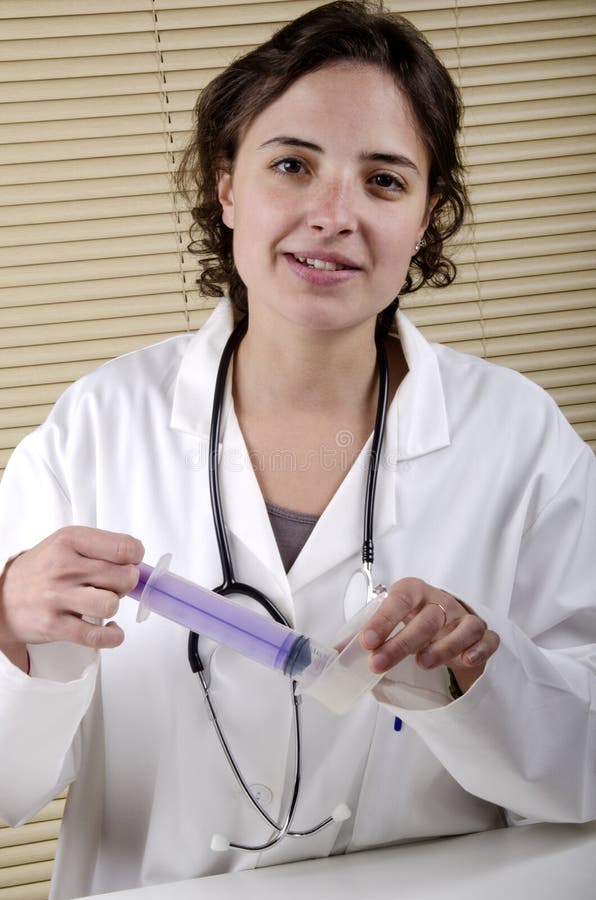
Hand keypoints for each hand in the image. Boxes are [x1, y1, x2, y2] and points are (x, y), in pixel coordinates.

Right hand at [0, 527, 143, 657]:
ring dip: (114, 605)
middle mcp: (63, 567)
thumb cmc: (42, 569)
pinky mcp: (55, 626)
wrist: (2, 597)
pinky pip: (97, 636)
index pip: (124, 547)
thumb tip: (138, 561)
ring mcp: (58, 597)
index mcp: (70, 540)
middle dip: (128, 582)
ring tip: (103, 602)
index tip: (130, 562)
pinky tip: (110, 629)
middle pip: (123, 576)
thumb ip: (102, 547)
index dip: (136, 557)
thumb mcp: (67, 543)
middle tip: (115, 583)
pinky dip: (112, 636)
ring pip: (111, 604)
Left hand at [360, 577, 499, 693]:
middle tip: (379, 664)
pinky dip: (479, 649)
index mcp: (413, 592)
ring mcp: (464, 617)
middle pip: (427, 617)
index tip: (367, 641)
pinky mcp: (483, 635)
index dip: (383, 619)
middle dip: (402, 642)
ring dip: (442, 646)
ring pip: (461, 626)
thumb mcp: (386, 625)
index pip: (399, 599)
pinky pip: (487, 639)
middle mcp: (440, 602)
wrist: (447, 622)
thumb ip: (361, 638)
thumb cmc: (412, 621)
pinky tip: (466, 661)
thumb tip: (331, 656)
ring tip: (422, 664)